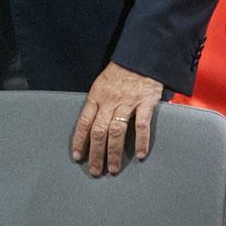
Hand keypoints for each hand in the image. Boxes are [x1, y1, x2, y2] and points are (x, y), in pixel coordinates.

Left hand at [70, 61, 163, 176]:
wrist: (143, 54)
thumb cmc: (122, 70)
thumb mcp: (102, 83)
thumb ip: (98, 102)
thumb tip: (91, 124)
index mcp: (97, 96)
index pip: (84, 122)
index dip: (80, 141)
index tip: (78, 157)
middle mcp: (110, 101)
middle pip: (99, 132)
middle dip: (96, 154)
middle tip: (96, 171)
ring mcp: (129, 102)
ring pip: (117, 132)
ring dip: (114, 153)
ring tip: (114, 168)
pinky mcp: (146, 101)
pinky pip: (142, 125)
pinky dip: (141, 141)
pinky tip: (140, 154)